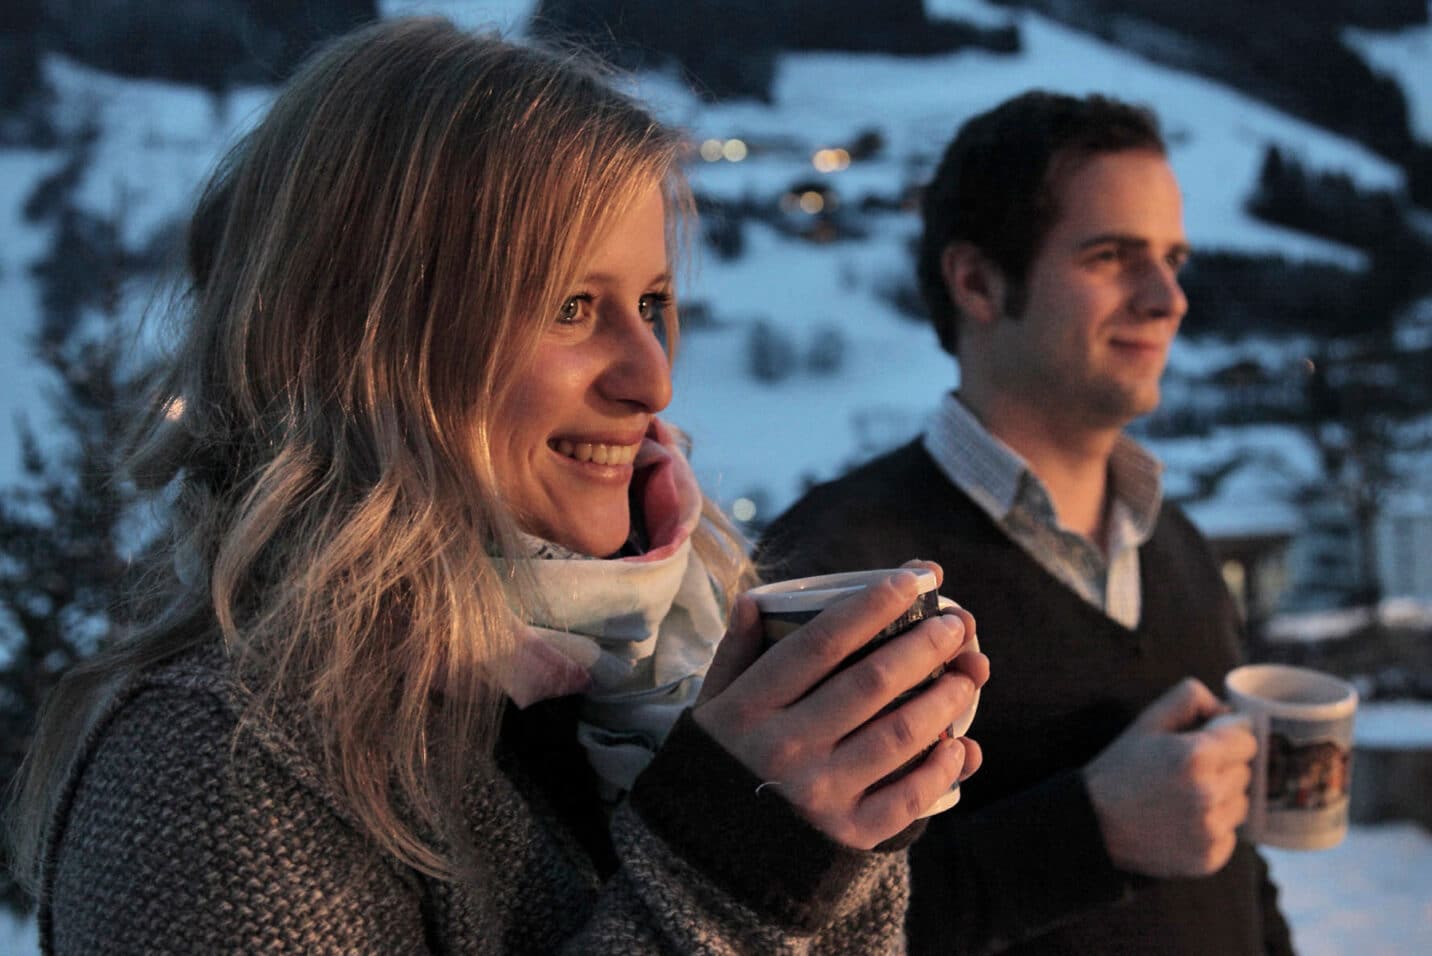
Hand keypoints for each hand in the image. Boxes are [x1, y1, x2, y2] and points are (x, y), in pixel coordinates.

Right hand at [695, 569, 987, 849]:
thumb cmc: (719, 759)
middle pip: (872, 682)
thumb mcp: (712, 701)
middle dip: (926, 644)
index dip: (874, 605)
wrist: (706, 854)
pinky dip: (941, 768)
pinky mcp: (845, 835)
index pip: (822, 641)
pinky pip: (908, 798)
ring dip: (946, 698)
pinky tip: (960, 744)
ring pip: (900, 734)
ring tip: (970, 673)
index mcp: (751, 705)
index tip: (915, 578)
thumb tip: (760, 598)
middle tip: (958, 623)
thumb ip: (737, 648)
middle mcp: (785, 747)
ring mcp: (817, 794)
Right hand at [1082, 677, 1255, 877]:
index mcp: (1196, 755)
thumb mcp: (1147, 721)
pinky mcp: (1208, 858)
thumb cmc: (1121, 767)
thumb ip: (1190, 698)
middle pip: (1245, 773)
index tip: (1204, 745)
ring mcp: (1210, 830)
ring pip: (1240, 805)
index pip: (1247, 741)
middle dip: (1223, 769)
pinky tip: (1182, 823)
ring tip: (1183, 799)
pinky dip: (1212, 829)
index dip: (1226, 739)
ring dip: (1221, 800)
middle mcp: (1208, 794)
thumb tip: (1229, 710)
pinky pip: (1230, 835)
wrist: (1093, 821)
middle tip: (1186, 774)